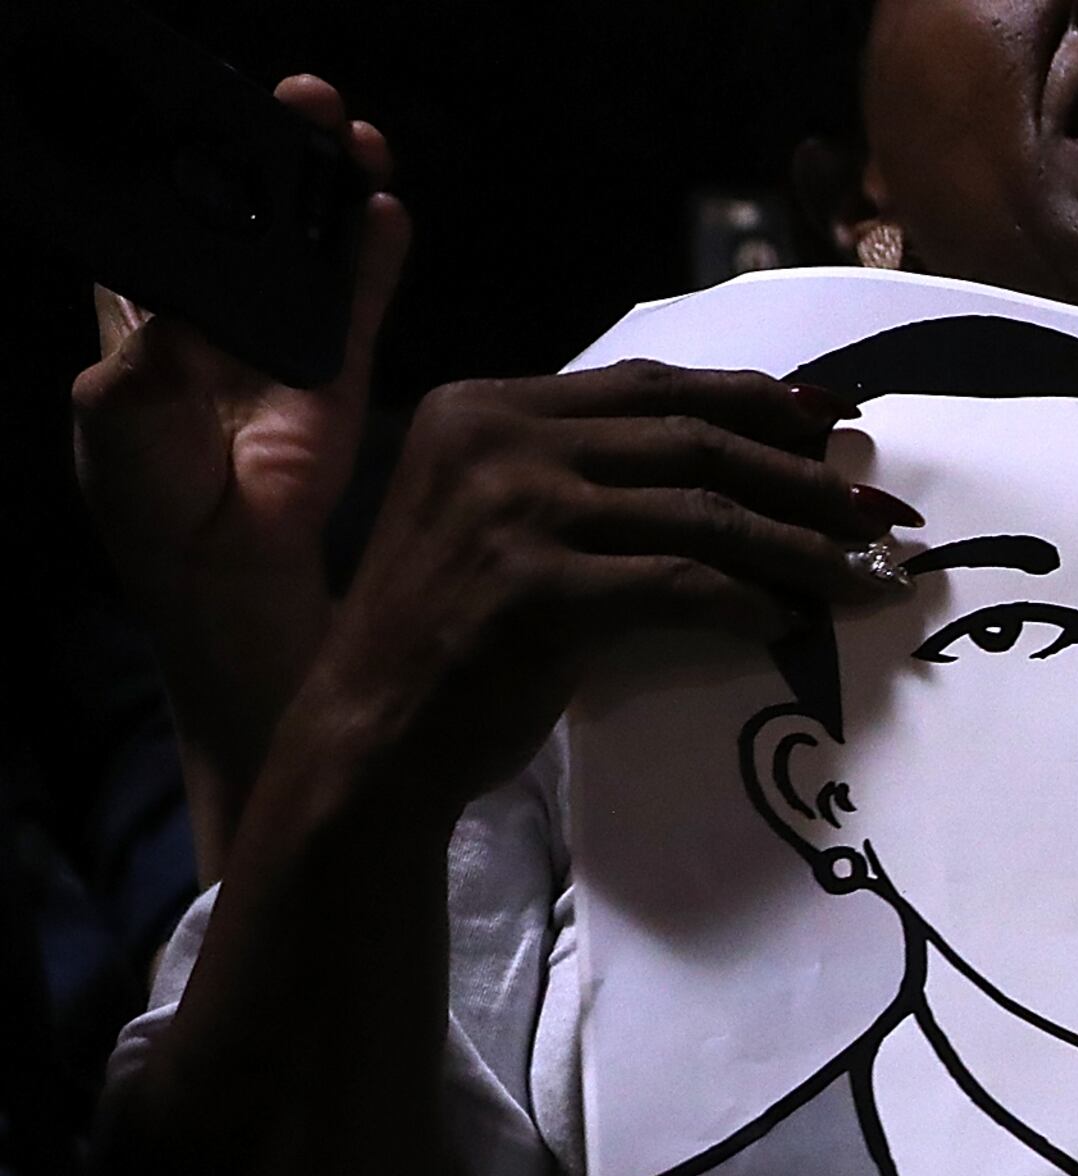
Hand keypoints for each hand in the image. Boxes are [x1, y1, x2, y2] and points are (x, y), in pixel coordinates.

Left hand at [71, 77, 410, 800]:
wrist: (232, 593)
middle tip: (292, 104)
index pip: (154, 221)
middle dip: (264, 155)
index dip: (173, 164)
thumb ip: (151, 345)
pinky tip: (384, 208)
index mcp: (137, 319)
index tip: (196, 112)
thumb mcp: (117, 415)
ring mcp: (278, 347)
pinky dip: (373, 256)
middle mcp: (211, 320)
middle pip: (242, 216)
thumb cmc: (152, 513)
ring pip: (306, 248)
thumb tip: (199, 292)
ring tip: (347, 133)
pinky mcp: (337, 378)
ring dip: (327, 189)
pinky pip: (358, 302)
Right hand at [300, 362, 917, 809]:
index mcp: (488, 404)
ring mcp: (513, 507)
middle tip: (880, 515)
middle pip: (694, 439)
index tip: (836, 426)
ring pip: (705, 512)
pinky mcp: (537, 584)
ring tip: (868, 577)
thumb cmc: (458, 637)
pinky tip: (794, 624)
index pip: (651, 386)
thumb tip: (744, 465)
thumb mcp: (512, 523)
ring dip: (804, 548)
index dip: (756, 401)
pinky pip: (683, 583)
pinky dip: (753, 603)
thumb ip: (593, 476)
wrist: (374, 728)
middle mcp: (496, 437)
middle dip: (804, 479)